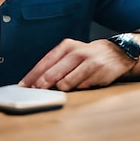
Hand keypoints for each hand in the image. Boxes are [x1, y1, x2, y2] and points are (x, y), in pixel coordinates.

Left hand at [18, 38, 136, 90]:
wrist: (116, 52)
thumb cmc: (88, 56)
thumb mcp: (71, 53)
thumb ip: (56, 65)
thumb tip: (36, 81)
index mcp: (66, 46)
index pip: (45, 61)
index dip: (33, 75)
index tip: (23, 86)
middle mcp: (77, 52)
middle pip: (53, 72)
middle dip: (42, 85)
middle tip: (34, 93)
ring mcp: (88, 62)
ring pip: (66, 82)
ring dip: (60, 89)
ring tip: (58, 91)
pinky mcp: (98, 72)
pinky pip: (82, 86)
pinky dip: (77, 89)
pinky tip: (79, 85)